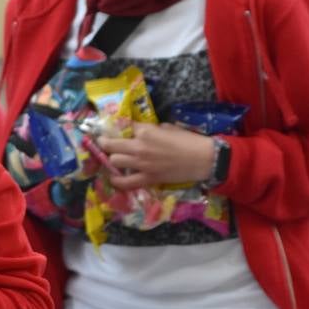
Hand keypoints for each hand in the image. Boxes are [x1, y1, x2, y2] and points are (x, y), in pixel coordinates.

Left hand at [96, 123, 215, 189]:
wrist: (203, 159)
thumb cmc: (189, 140)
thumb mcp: (169, 127)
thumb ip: (153, 129)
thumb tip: (143, 131)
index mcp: (145, 131)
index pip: (124, 126)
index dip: (119, 127)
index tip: (116, 129)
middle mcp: (139, 146)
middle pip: (110, 144)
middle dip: (105, 143)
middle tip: (105, 143)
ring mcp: (142, 164)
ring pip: (114, 161)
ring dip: (113, 159)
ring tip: (114, 159)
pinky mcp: (147, 178)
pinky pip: (125, 182)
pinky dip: (117, 180)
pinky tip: (114, 177)